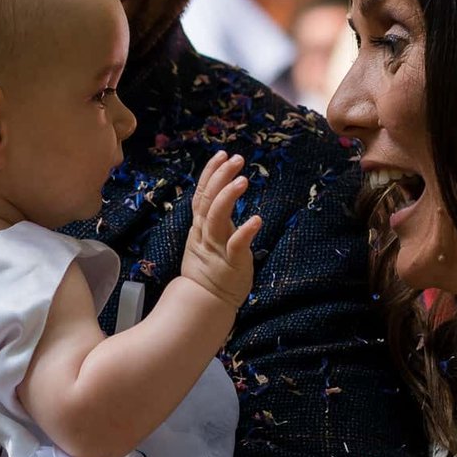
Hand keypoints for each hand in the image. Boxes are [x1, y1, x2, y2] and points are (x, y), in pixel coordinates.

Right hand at [178, 152, 261, 308]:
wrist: (205, 301)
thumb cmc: (209, 269)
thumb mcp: (205, 239)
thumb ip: (212, 218)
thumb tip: (221, 195)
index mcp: (200, 227)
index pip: (202, 194)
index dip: (211, 173)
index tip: (222, 154)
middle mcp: (206, 233)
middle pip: (208, 200)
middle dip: (221, 176)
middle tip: (236, 158)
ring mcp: (217, 248)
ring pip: (217, 218)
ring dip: (228, 197)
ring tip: (243, 179)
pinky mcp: (231, 262)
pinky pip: (236, 245)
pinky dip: (245, 231)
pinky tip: (256, 219)